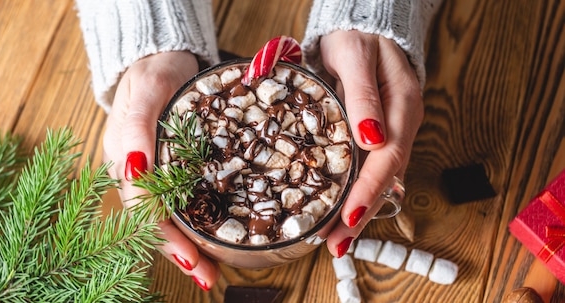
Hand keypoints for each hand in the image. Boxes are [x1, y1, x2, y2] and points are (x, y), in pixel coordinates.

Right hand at [103, 51, 218, 290]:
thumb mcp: (148, 89)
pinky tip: (210, 239)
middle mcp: (133, 171)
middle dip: (179, 250)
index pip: (143, 206)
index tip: (191, 257)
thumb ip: (137, 127)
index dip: (165, 234)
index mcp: (123, 157)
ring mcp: (149, 171)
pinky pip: (176, 201)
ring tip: (210, 271)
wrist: (161, 58)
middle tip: (207, 276)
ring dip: (186, 245)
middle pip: (152, 220)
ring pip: (164, 216)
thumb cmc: (154, 70)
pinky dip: (192, 224)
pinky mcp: (167, 167)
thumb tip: (135, 172)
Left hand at [318, 30, 422, 256]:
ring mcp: (392, 132)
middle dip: (362, 213)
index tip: (347, 216)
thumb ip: (363, 95)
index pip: (388, 157)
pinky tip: (343, 210)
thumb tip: (372, 138)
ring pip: (380, 179)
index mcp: (404, 106)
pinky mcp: (379, 135)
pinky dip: (357, 192)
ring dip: (359, 210)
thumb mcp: (356, 56)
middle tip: (336, 244)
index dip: (368, 189)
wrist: (363, 28)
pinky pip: (371, 169)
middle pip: (386, 178)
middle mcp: (402, 125)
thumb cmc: (358, 38)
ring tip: (336, 239)